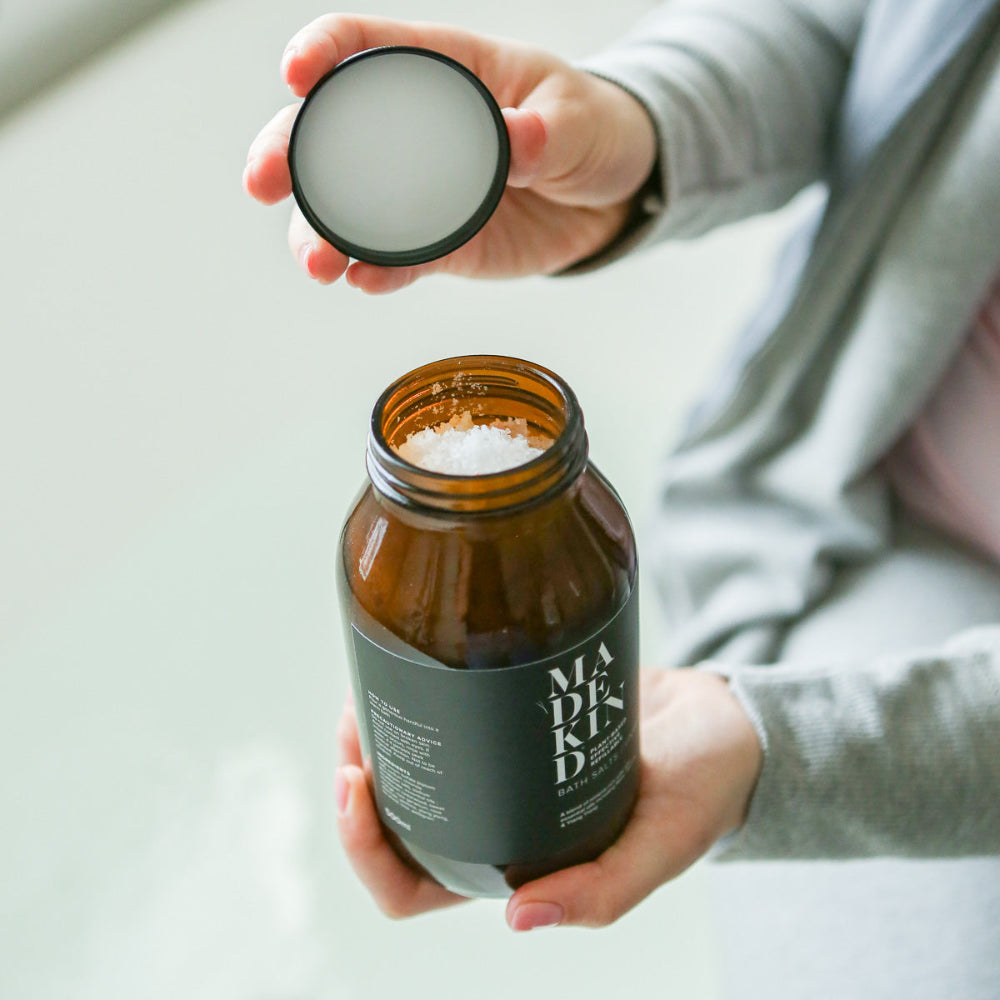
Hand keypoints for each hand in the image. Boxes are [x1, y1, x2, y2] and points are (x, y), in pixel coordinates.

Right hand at [244, 14, 656, 292]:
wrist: (611, 195)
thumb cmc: (591, 128)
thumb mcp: (579, 117)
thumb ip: (549, 129)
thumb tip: (520, 140)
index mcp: (443, 72)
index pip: (365, 49)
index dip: (322, 52)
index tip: (296, 74)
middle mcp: (416, 133)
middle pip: (330, 135)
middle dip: (287, 155)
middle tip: (262, 183)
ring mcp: (422, 194)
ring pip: (349, 210)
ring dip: (321, 233)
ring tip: (317, 261)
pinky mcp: (441, 246)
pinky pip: (398, 261)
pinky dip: (377, 272)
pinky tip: (363, 280)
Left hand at [334, 668, 762, 925]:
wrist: (725, 720)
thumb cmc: (702, 792)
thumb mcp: (664, 845)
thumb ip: (602, 890)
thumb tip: (518, 921)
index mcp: (515, 871)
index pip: (412, 887)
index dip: (368, 850)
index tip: (357, 785)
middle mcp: (495, 824)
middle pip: (393, 824)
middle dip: (355, 785)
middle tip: (352, 728)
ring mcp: (500, 771)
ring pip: (414, 769)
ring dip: (377, 738)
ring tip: (365, 692)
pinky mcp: (510, 718)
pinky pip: (450, 717)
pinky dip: (419, 697)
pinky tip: (411, 666)